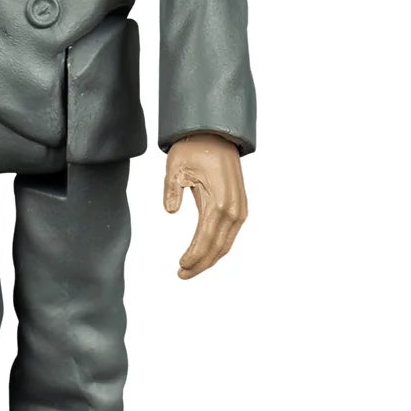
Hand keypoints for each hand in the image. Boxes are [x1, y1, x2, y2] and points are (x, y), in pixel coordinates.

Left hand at [163, 133, 247, 279]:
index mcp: (219, 202)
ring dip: (209, 259)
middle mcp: (234, 209)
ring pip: (226, 244)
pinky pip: (230, 235)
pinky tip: (205, 254)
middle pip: (218, 248)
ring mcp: (240, 209)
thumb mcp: (175, 167)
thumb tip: (170, 211)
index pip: (205, 239)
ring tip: (190, 268)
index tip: (180, 267)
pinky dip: (218, 248)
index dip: (193, 256)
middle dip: (200, 264)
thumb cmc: (194, 149)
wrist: (215, 135)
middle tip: (181, 275)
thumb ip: (171, 190)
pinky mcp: (239, 207)